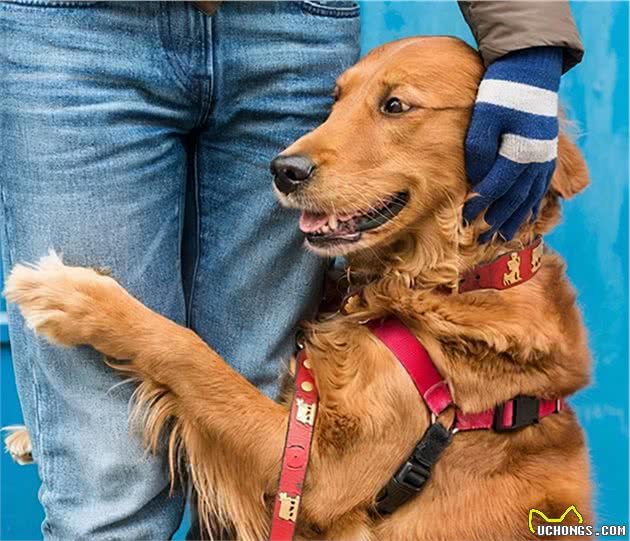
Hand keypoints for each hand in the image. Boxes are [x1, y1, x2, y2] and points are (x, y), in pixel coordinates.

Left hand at [463, 47, 562, 241]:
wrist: (530, 69)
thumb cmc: (500, 93)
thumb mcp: (483, 119)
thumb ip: (478, 152)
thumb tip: (475, 182)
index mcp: (520, 152)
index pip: (496, 188)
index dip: (480, 205)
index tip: (465, 218)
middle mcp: (536, 159)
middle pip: (515, 198)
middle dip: (497, 220)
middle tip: (483, 239)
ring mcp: (544, 156)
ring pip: (530, 195)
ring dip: (516, 217)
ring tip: (503, 234)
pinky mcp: (547, 151)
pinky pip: (541, 185)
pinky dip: (532, 202)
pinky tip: (525, 213)